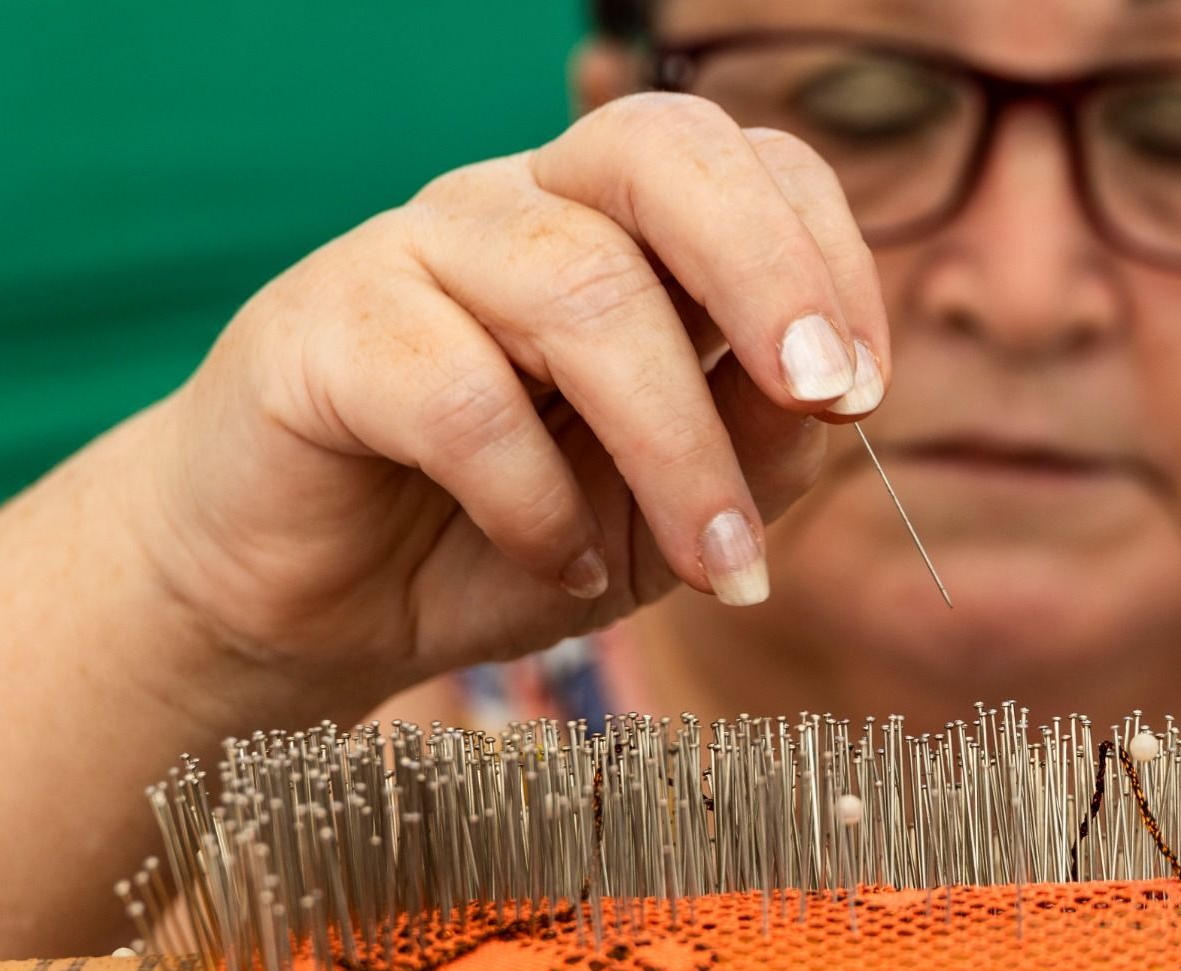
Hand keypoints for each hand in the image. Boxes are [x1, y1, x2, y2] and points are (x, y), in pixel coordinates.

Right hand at [129, 93, 889, 702]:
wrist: (324, 607)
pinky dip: (532, 499)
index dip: (825, 255)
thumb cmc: (508, 538)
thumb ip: (753, 448)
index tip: (860, 392)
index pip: (743, 162)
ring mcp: (415, 253)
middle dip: (769, 272)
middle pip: (658, 151)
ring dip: (676, 449)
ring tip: (717, 569)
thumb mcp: (668, 514)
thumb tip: (826, 393)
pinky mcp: (320, 329)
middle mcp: (522, 212)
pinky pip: (455, 393)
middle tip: (826, 395)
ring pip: (578, 291)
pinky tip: (556, 560)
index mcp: (617, 233)